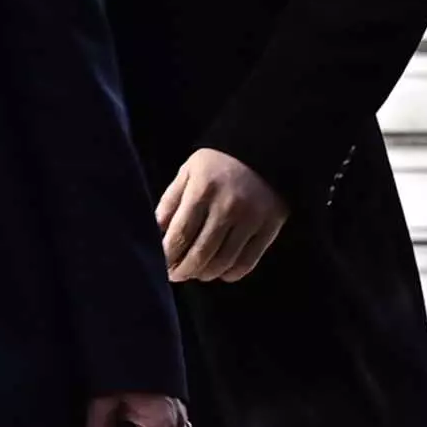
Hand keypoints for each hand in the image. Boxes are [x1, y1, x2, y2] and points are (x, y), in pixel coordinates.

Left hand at [158, 148, 288, 282]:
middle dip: (184, 270)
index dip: (168, 256)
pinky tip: (220, 272)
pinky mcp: (270, 227)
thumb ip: (170, 202)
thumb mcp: (187, 173)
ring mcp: (250, 219)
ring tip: (196, 273)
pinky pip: (248, 261)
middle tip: (176, 275)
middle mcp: (226, 207)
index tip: (161, 266)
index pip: (180, 235)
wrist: (263, 151)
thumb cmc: (217, 163)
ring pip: (223, 261)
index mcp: (201, 191)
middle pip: (201, 253)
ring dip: (205, 274)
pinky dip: (231, 273)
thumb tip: (156, 234)